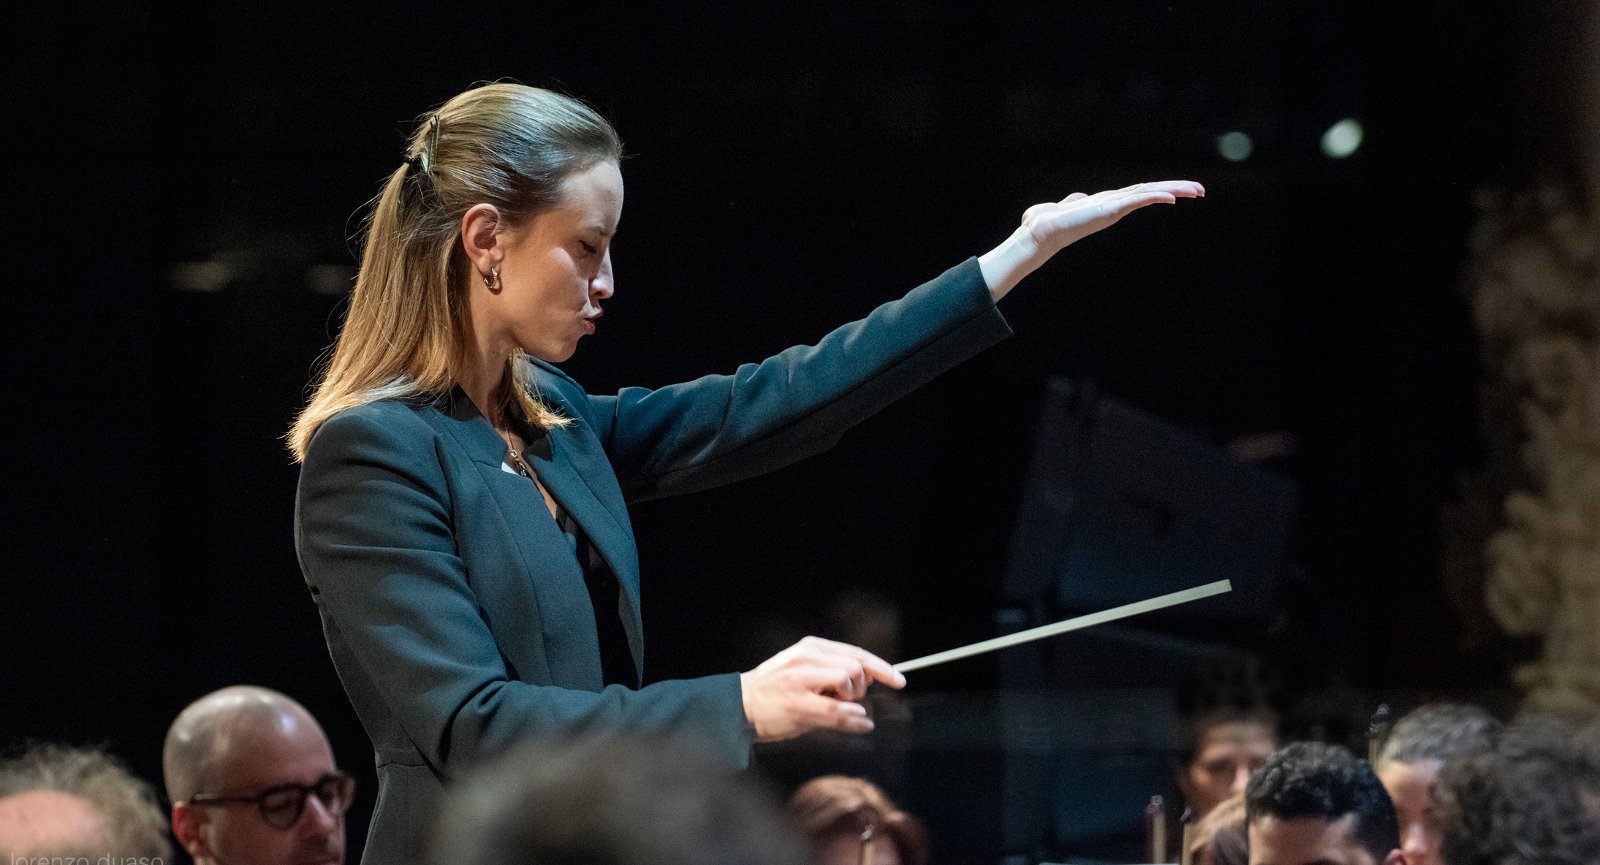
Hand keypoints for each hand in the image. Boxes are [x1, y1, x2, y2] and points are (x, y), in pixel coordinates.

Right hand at [740, 636, 906, 742]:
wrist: (739, 706)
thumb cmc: (774, 691)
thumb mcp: (804, 669)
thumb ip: (835, 668)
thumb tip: (871, 675)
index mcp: (811, 647)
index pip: (856, 652)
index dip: (882, 667)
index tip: (899, 680)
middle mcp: (807, 658)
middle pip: (856, 666)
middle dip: (861, 687)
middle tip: (846, 699)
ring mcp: (801, 681)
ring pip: (847, 682)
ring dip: (851, 700)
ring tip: (833, 706)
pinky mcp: (798, 705)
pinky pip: (838, 711)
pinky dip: (854, 718)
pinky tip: (859, 723)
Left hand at [979, 180, 1204, 300]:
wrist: (1038, 232)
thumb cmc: (1045, 223)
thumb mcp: (1063, 207)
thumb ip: (1072, 202)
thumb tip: (1076, 200)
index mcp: (1107, 203)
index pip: (1138, 193)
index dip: (1159, 190)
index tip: (1178, 191)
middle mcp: (1114, 205)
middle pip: (1150, 192)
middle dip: (1176, 190)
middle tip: (1200, 190)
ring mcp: (1113, 208)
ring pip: (1149, 194)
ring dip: (1174, 191)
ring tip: (1197, 190)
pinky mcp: (1110, 211)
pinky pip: (1137, 200)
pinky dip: (1155, 197)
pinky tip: (1172, 197)